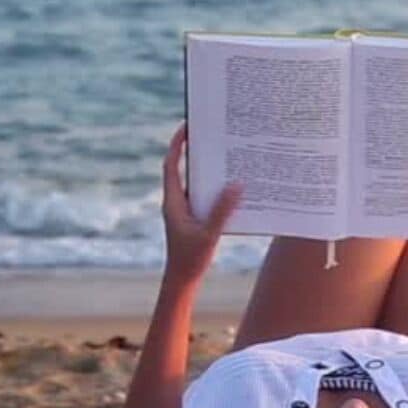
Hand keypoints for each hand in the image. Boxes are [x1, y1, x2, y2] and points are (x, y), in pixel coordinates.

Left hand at [162, 125, 240, 286]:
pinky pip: (205, 198)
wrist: (182, 281)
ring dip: (209, 171)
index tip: (186, 127)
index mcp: (173, 202)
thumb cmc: (190, 259)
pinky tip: (234, 188)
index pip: (171, 165)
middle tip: (213, 135)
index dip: (176, 145)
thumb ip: (222, 210)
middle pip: (184, 169)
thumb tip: (236, 185)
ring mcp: (185, 211)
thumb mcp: (209, 234)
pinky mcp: (194, 219)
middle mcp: (177, 202)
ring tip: (227, 157)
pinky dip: (217, 190)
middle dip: (196, 151)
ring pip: (197, 184)